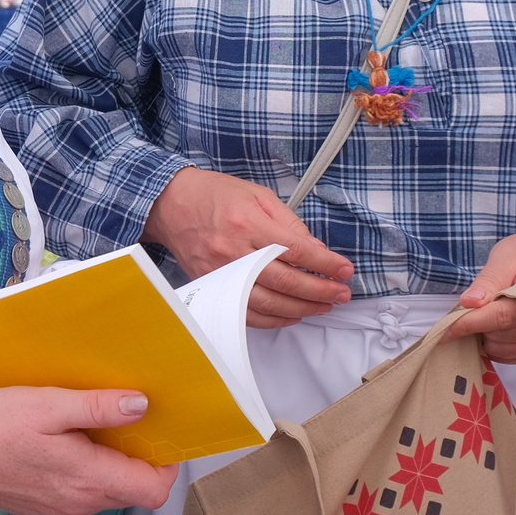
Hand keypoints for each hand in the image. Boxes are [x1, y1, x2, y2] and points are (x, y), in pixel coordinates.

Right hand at [0, 388, 176, 514]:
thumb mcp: (50, 405)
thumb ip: (98, 408)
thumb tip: (142, 406)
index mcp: (90, 478)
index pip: (152, 490)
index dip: (166, 466)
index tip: (161, 436)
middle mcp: (82, 503)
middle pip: (132, 491)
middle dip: (138, 459)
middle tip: (127, 421)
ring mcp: (64, 511)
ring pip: (108, 493)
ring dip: (111, 464)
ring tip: (92, 428)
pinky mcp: (47, 510)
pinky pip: (83, 494)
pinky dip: (87, 473)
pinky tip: (66, 446)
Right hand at [142, 165, 353, 326]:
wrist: (170, 205)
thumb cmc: (215, 195)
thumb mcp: (257, 195)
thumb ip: (288, 222)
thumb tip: (315, 249)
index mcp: (248, 222)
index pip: (296, 250)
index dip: (325, 264)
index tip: (345, 270)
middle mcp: (233, 251)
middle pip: (285, 281)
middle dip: (320, 290)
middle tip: (341, 294)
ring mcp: (221, 273)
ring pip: (268, 302)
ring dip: (301, 308)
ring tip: (324, 306)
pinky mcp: (211, 286)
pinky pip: (246, 313)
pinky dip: (273, 319)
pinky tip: (292, 314)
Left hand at [452, 199, 515, 362]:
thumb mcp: (507, 253)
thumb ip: (488, 279)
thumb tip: (469, 303)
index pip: (503, 315)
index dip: (471, 322)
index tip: (446, 328)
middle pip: (501, 335)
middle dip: (479, 323)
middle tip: (477, 304)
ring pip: (503, 350)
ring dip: (488, 335)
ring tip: (492, 310)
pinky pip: (513, 356)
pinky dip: (499, 344)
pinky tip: (501, 324)